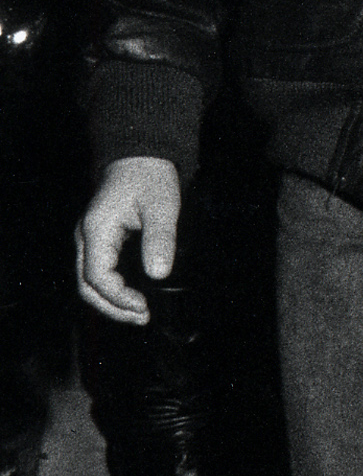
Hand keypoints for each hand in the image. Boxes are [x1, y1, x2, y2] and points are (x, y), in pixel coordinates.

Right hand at [76, 157, 182, 324]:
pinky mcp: (99, 241)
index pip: (98, 276)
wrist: (140, 158)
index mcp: (96, 229)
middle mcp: (86, 237)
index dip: (118, 297)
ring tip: (139, 313)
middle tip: (142, 318)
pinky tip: (132, 297)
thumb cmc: (149, 177)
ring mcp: (90, 239)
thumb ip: (160, 239)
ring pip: (89, 282)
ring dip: (111, 302)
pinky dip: (112, 290)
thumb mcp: (162, 207)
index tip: (143, 306)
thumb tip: (158, 274)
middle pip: (87, 286)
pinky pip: (98, 272)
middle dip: (112, 308)